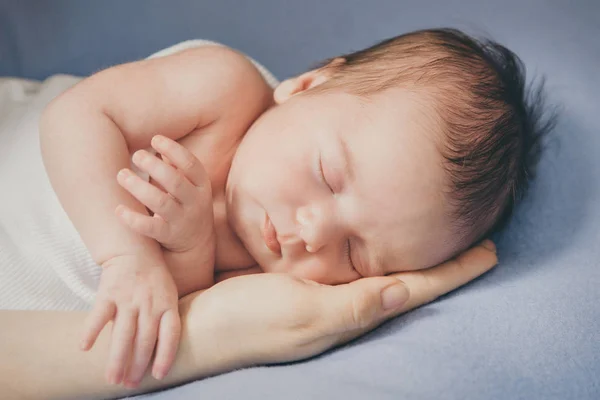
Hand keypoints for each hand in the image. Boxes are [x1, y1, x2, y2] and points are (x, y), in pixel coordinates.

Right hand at [80, 254, 179, 387]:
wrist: (135, 248)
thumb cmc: (153, 278)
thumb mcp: (166, 295)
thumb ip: (161, 320)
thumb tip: (155, 354)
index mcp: (167, 304)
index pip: (170, 334)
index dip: (165, 356)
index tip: (158, 375)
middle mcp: (150, 303)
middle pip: (145, 340)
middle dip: (137, 365)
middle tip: (129, 384)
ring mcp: (129, 298)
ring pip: (124, 334)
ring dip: (117, 359)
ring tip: (112, 379)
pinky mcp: (109, 291)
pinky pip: (99, 314)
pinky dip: (91, 331)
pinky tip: (84, 348)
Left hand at [115, 135, 213, 253]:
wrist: (197, 242)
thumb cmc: (186, 203)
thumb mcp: (189, 184)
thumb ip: (175, 165)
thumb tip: (158, 140)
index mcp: (201, 185)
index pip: (191, 164)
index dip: (174, 149)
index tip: (155, 139)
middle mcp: (195, 202)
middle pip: (174, 182)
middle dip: (154, 166)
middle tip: (136, 155)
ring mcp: (182, 220)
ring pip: (161, 203)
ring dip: (139, 187)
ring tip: (121, 175)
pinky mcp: (168, 236)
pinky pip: (150, 228)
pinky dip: (133, 218)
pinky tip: (118, 209)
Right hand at [180, 240, 497, 365]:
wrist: (196, 325)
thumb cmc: (244, 321)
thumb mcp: (299, 314)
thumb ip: (351, 306)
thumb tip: (404, 293)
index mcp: (351, 312)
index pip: (415, 288)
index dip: (454, 271)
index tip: (490, 250)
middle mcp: (345, 304)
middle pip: (407, 279)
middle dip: (442, 260)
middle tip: (472, 234)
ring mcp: (325, 294)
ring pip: (381, 269)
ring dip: (411, 253)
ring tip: (435, 231)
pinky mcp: (304, 282)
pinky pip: (349, 263)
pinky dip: (371, 247)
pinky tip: (372, 235)